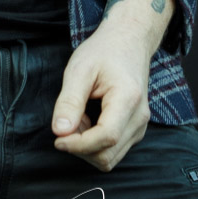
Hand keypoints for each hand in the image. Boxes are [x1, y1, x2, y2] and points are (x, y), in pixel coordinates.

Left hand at [51, 19, 151, 172]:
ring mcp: (140, 126)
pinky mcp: (136, 130)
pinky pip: (113, 150)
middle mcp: (139, 117)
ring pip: (110, 157)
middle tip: (66, 122)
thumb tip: (59, 132)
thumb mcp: (80, 69)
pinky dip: (95, 144)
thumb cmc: (103, 52)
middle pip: (107, 155)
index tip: (57, 138)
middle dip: (80, 148)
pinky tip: (87, 121)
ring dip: (87, 146)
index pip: (106, 138)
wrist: (128, 41)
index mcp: (128, 99)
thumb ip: (69, 101)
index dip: (78, 145)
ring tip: (78, 117)